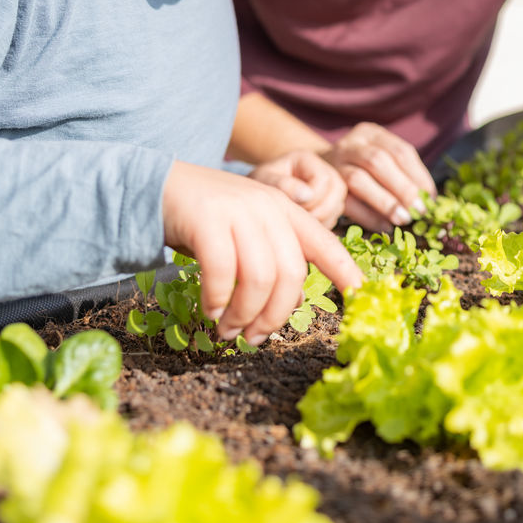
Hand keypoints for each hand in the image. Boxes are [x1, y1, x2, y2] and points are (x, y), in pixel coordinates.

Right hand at [161, 161, 361, 344]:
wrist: (159, 184)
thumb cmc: (207, 219)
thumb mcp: (249, 232)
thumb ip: (272, 259)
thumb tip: (291, 304)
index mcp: (285, 210)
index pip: (325, 243)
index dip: (346, 271)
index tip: (362, 297)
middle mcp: (268, 207)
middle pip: (291, 273)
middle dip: (276, 315)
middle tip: (255, 338)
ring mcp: (238, 210)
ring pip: (259, 278)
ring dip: (244, 315)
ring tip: (229, 330)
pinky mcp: (207, 218)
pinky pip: (222, 272)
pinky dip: (218, 300)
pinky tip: (210, 310)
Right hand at [320, 122, 436, 230]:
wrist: (314, 169)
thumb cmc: (361, 167)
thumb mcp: (379, 157)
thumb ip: (401, 172)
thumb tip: (429, 199)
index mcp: (370, 133)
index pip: (399, 150)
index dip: (418, 175)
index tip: (431, 197)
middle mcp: (350, 144)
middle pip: (378, 161)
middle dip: (402, 188)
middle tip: (419, 210)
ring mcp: (333, 163)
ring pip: (358, 179)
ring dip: (384, 202)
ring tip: (403, 220)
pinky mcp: (325, 187)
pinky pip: (346, 202)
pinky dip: (367, 216)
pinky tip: (385, 227)